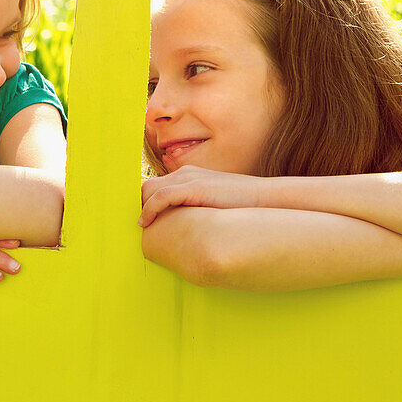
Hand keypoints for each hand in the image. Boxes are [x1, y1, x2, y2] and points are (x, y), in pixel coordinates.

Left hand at [139, 165, 263, 226]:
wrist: (265, 199)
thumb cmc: (240, 207)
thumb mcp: (212, 205)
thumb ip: (194, 209)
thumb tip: (181, 228)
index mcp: (189, 176)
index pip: (155, 186)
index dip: (144, 203)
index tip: (141, 222)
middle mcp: (185, 173)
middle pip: (147, 187)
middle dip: (139, 205)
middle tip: (137, 227)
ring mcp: (189, 179)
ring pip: (150, 190)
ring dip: (142, 208)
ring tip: (140, 227)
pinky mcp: (194, 187)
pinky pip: (161, 196)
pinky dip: (150, 209)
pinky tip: (146, 223)